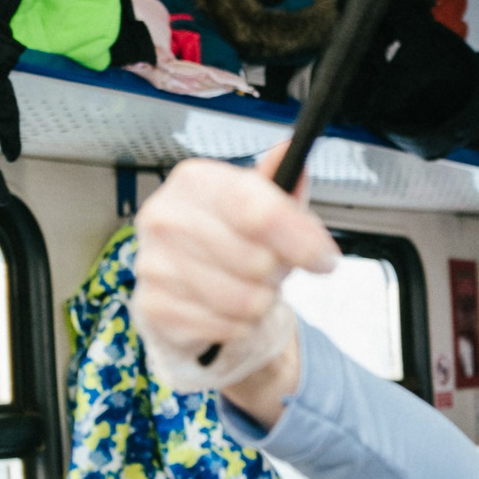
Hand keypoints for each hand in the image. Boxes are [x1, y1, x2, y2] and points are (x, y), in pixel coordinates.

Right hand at [131, 145, 337, 417]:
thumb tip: (290, 151)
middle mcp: (166, 217)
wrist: (185, 278)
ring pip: (244, 301)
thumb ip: (283, 185)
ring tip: (247, 286)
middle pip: (256, 262)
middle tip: (269, 267)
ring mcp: (153, 263)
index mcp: (195, 181)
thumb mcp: (262, 204)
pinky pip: (226, 327)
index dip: (301, 241)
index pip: (260, 212)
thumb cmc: (230, 236)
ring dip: (260, 302)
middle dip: (276, 273)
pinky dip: (238, 325)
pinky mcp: (154, 307)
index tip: (325, 259)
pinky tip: (225, 308)